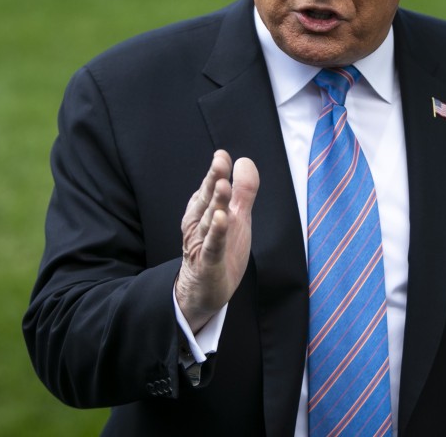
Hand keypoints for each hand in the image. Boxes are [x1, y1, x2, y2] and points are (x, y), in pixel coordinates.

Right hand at [175, 150, 258, 332]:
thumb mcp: (236, 217)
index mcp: (205, 210)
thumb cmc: (220, 249)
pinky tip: (222, 219)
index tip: (222, 155)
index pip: (210, 187)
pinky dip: (216, 233)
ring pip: (209, 220)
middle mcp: (200, 224)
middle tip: (220, 162)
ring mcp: (202, 243)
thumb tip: (245, 161)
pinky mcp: (208, 263)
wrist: (204, 290)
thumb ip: (243, 191)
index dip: (216, 172)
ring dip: (215, 203)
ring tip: (222, 185)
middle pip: (207, 199)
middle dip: (213, 181)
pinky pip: (212, 246)